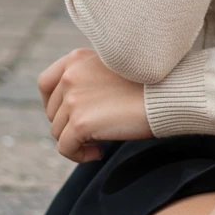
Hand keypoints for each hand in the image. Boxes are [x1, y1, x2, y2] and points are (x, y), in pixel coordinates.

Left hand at [37, 48, 151, 163]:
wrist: (169, 93)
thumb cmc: (150, 83)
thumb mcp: (112, 68)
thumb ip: (87, 78)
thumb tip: (71, 107)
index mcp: (77, 59)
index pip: (45, 83)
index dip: (51, 104)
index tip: (68, 116)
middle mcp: (70, 75)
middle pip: (52, 112)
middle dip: (68, 125)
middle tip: (93, 132)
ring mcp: (73, 99)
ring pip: (58, 132)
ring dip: (76, 141)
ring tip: (100, 141)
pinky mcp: (80, 122)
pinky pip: (66, 148)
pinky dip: (80, 155)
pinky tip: (99, 153)